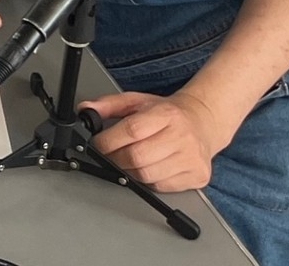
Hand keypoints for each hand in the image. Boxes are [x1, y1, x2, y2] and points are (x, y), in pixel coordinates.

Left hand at [82, 89, 231, 193]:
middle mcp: (183, 137)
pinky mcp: (198, 176)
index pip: (132, 130)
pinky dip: (147, 181)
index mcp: (167, 114)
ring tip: (131, 160)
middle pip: (137, 157)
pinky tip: (149, 167)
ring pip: (147, 176)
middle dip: (116, 158)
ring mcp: (192, 159)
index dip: (109, 140)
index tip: (99, 143)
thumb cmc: (167, 114)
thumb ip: (109, 105)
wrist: (202, 122)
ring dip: (130, 171)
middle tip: (112, 154)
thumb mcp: (137, 101)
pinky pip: (161, 187)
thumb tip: (86, 110)